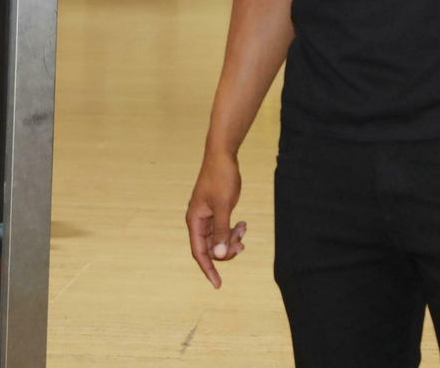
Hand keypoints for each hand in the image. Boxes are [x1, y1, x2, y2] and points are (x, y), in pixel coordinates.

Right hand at [186, 152, 245, 288]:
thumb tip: (220, 255)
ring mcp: (207, 216)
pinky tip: (243, 224)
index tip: (218, 285)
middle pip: (210, 248)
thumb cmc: (221, 178)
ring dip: (232, 239)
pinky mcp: (215, 211)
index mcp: (195, 220)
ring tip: (244, 228)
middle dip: (226, 250)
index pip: (199, 252)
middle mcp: (198, 220)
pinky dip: (233, 230)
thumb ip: (221, 231)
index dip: (208, 269)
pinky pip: (223, 228)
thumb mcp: (224, 206)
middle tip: (242, 245)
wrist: (223, 155)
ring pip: (218, 239)